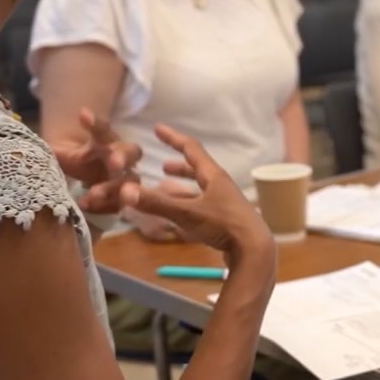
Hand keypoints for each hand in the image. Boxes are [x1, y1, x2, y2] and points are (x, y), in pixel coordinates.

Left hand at [53, 107, 141, 215]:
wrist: (79, 181)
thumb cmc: (71, 162)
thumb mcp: (60, 154)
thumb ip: (52, 151)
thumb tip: (28, 152)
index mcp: (106, 141)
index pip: (103, 129)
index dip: (95, 123)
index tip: (83, 115)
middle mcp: (120, 157)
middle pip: (131, 152)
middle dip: (123, 156)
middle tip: (114, 163)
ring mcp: (124, 178)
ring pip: (130, 181)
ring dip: (114, 187)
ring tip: (93, 194)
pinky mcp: (121, 199)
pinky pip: (118, 204)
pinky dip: (104, 205)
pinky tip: (86, 205)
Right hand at [120, 124, 273, 267]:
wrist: (254, 250)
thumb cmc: (223, 225)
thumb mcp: (187, 213)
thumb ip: (157, 203)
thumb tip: (125, 190)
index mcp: (214, 176)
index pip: (191, 149)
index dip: (173, 138)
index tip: (158, 128)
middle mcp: (220, 186)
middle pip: (198, 170)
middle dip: (179, 167)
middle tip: (162, 165)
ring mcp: (225, 204)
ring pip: (200, 190)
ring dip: (183, 188)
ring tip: (166, 188)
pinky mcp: (226, 221)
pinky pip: (202, 208)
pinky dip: (188, 207)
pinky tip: (180, 218)